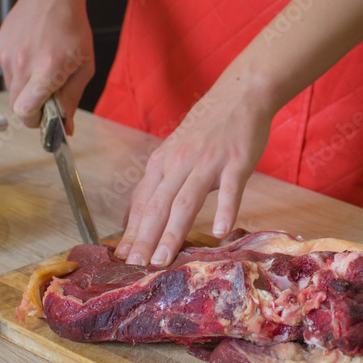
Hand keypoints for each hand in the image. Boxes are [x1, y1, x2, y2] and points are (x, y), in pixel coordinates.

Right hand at [0, 0, 94, 134]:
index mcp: (47, 69)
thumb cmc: (72, 26)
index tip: (45, 119)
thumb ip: (73, 98)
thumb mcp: (84, 65)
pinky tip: (33, 53)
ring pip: (12, 89)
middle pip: (16, 105)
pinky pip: (7, 71)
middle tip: (48, 94)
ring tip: (42, 66)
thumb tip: (66, 126)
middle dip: (32, 108)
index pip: (26, 110)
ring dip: (26, 87)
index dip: (35, 121)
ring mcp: (7, 55)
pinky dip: (19, 70)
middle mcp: (23, 64)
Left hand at [114, 81, 273, 266]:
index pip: (143, 202)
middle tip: (135, 266)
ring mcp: (208, 163)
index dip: (132, 231)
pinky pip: (230, 190)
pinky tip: (220, 232)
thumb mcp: (175, 151)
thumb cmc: (208, 128)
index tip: (122, 257)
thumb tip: (135, 215)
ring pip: (186, 201)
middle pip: (158, 205)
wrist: (240, 95)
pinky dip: (225, 211)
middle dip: (145, 238)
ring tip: (164, 259)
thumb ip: (159, 182)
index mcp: (163, 162)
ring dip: (173, 232)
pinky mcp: (236, 163)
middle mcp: (180, 162)